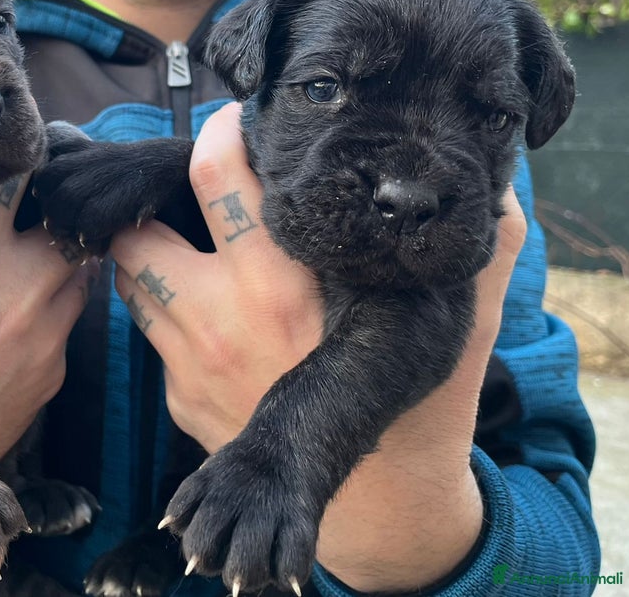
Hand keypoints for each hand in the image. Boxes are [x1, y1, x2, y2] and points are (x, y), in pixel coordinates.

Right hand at [0, 134, 94, 566]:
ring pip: (79, 257)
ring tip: (27, 230)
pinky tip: (21, 290)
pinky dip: (56, 290)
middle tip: (34, 178)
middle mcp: (17, 289)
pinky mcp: (52, 372)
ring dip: (57, 240)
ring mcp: (44, 333)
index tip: (3, 142)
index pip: (21, 170)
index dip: (16, 149)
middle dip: (52, 190)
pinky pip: (73, 309)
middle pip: (66, 208)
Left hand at [110, 103, 525, 590]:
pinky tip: (198, 305)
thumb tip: (499, 183)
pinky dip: (163, 306)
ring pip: (129, 278)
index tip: (232, 123)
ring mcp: (190, 360)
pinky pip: (149, 333)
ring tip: (180, 240)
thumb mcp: (457, 318)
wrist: (377, 506)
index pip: (218, 176)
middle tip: (179, 187)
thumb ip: (481, 245)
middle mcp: (223, 315)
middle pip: (139, 229)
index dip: (218, 135)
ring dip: (145, 251)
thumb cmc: (416, 405)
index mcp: (284, 281)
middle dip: (151, 198)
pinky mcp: (177, 397)